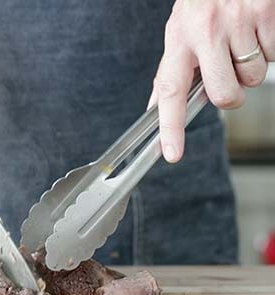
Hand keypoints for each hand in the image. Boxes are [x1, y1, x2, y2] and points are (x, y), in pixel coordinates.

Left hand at [149, 0, 273, 162]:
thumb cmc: (204, 1)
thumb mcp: (180, 29)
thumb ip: (173, 67)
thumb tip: (157, 104)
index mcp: (179, 38)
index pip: (170, 90)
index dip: (170, 126)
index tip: (171, 153)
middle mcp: (205, 32)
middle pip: (224, 95)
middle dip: (232, 93)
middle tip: (228, 71)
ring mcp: (238, 23)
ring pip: (253, 77)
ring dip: (252, 66)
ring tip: (242, 40)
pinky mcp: (266, 14)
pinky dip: (270, 47)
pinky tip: (257, 29)